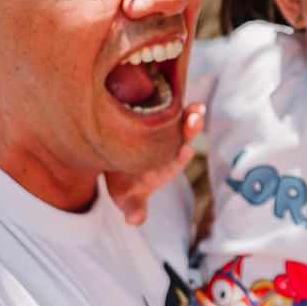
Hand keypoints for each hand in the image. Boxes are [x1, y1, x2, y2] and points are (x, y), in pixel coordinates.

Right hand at [106, 102, 204, 224]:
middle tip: (194, 120)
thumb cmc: (123, 181)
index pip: (177, 161)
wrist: (111, 159)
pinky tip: (168, 84)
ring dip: (188, 112)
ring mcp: (167, 129)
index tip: (184, 152)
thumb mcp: (125, 196)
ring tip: (195, 106)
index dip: (180, 156)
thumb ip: (133, 207)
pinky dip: (170, 95)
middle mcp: (171, 146)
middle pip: (184, 137)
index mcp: (167, 166)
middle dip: (190, 129)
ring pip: (180, 119)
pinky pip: (167, 104)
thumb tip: (135, 221)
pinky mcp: (158, 113)